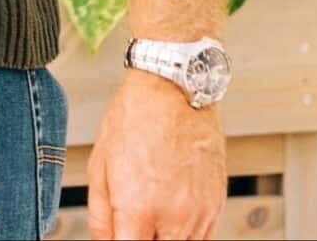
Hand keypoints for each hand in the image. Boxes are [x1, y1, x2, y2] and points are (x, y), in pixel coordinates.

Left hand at [87, 71, 223, 238]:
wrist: (174, 91)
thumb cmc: (133, 121)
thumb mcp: (100, 168)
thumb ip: (100, 217)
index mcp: (139, 209)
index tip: (119, 236)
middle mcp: (175, 217)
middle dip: (144, 240)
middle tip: (133, 225)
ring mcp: (201, 214)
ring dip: (165, 239)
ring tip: (150, 216)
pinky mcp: (217, 206)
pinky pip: (203, 237)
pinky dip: (185, 234)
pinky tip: (169, 213)